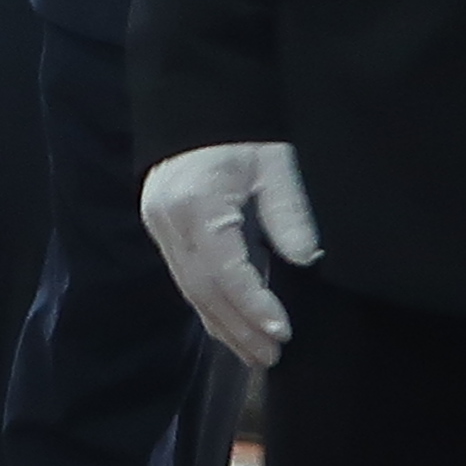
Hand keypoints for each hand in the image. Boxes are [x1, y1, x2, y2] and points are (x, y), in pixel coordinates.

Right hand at [142, 144, 320, 367]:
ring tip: (255, 355)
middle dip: (238, 327)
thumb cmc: (242, 135)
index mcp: (196, 203)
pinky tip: (231, 330)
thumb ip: (287, 210)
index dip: (252, 303)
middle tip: (271, 357)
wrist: (197, 108)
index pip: (224, 268)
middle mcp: (169, 222)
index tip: (282, 330)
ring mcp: (160, 230)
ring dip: (223, 327)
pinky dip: (210, 309)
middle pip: (202, 289)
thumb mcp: (274, 163)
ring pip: (190, 291)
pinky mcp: (164, 234)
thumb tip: (305, 259)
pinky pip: (186, 281)